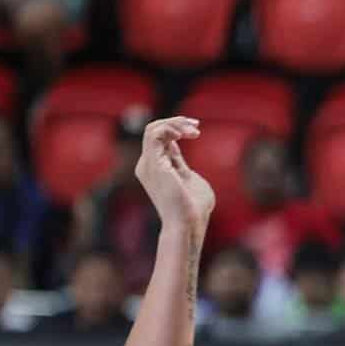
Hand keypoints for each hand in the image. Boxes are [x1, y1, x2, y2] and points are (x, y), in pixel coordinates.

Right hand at [134, 115, 214, 229]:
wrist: (189, 224)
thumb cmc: (194, 209)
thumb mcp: (191, 180)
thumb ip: (183, 166)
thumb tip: (181, 159)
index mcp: (156, 168)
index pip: (161, 140)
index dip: (177, 129)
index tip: (196, 130)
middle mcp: (148, 165)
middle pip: (155, 130)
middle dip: (176, 122)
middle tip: (196, 125)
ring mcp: (148, 164)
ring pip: (152, 129)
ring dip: (174, 123)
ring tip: (193, 131)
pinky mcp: (154, 163)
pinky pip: (154, 134)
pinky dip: (170, 128)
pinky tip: (185, 134)